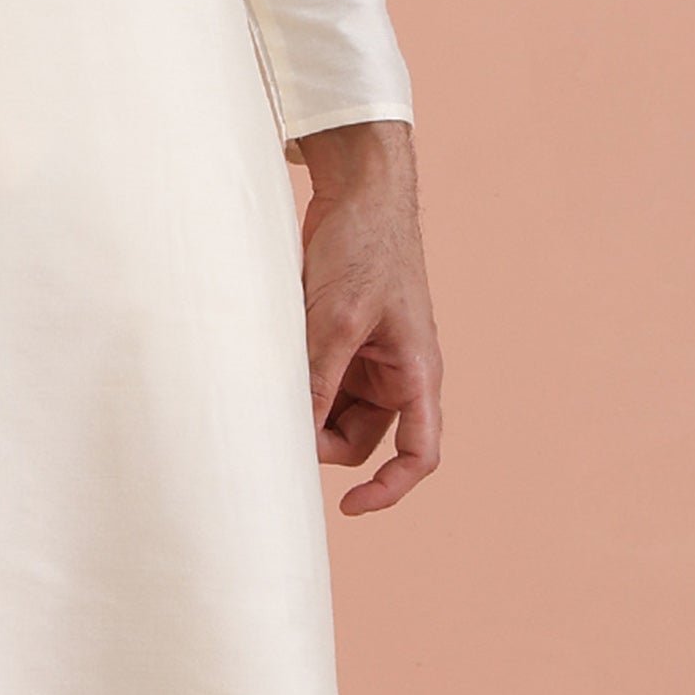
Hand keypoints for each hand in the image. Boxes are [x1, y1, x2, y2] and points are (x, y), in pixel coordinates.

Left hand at [293, 119, 442, 513]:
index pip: (419, 454)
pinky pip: (316, 376)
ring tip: (276, 368)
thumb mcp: (338, 318)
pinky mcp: (339, 336)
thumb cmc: (364, 246)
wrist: (357, 187)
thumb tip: (293, 433)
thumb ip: (318, 377)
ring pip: (331, 408)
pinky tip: (276, 350)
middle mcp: (396, 372)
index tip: (350, 507)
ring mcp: (366, 355)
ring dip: (302, 400)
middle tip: (278, 416)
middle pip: (359, 437)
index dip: (391, 490)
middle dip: (321, 436)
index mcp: (416, 374)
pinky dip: (294, 374)